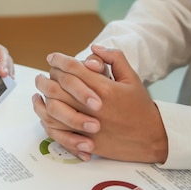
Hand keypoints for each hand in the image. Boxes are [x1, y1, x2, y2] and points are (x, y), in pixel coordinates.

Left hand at [33, 45, 167, 163]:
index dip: (60, 60)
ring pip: (53, 109)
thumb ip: (114, 59)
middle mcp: (93, 107)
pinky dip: (46, 119)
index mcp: (104, 89)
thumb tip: (94, 48)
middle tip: (42, 74)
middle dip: (46, 78)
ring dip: (43, 97)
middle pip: (59, 88)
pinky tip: (43, 111)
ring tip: (38, 91)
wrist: (152, 139)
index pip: (74, 69)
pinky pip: (57, 130)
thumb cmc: (141, 107)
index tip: (52, 57)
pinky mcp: (84, 141)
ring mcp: (87, 126)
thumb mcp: (132, 78)